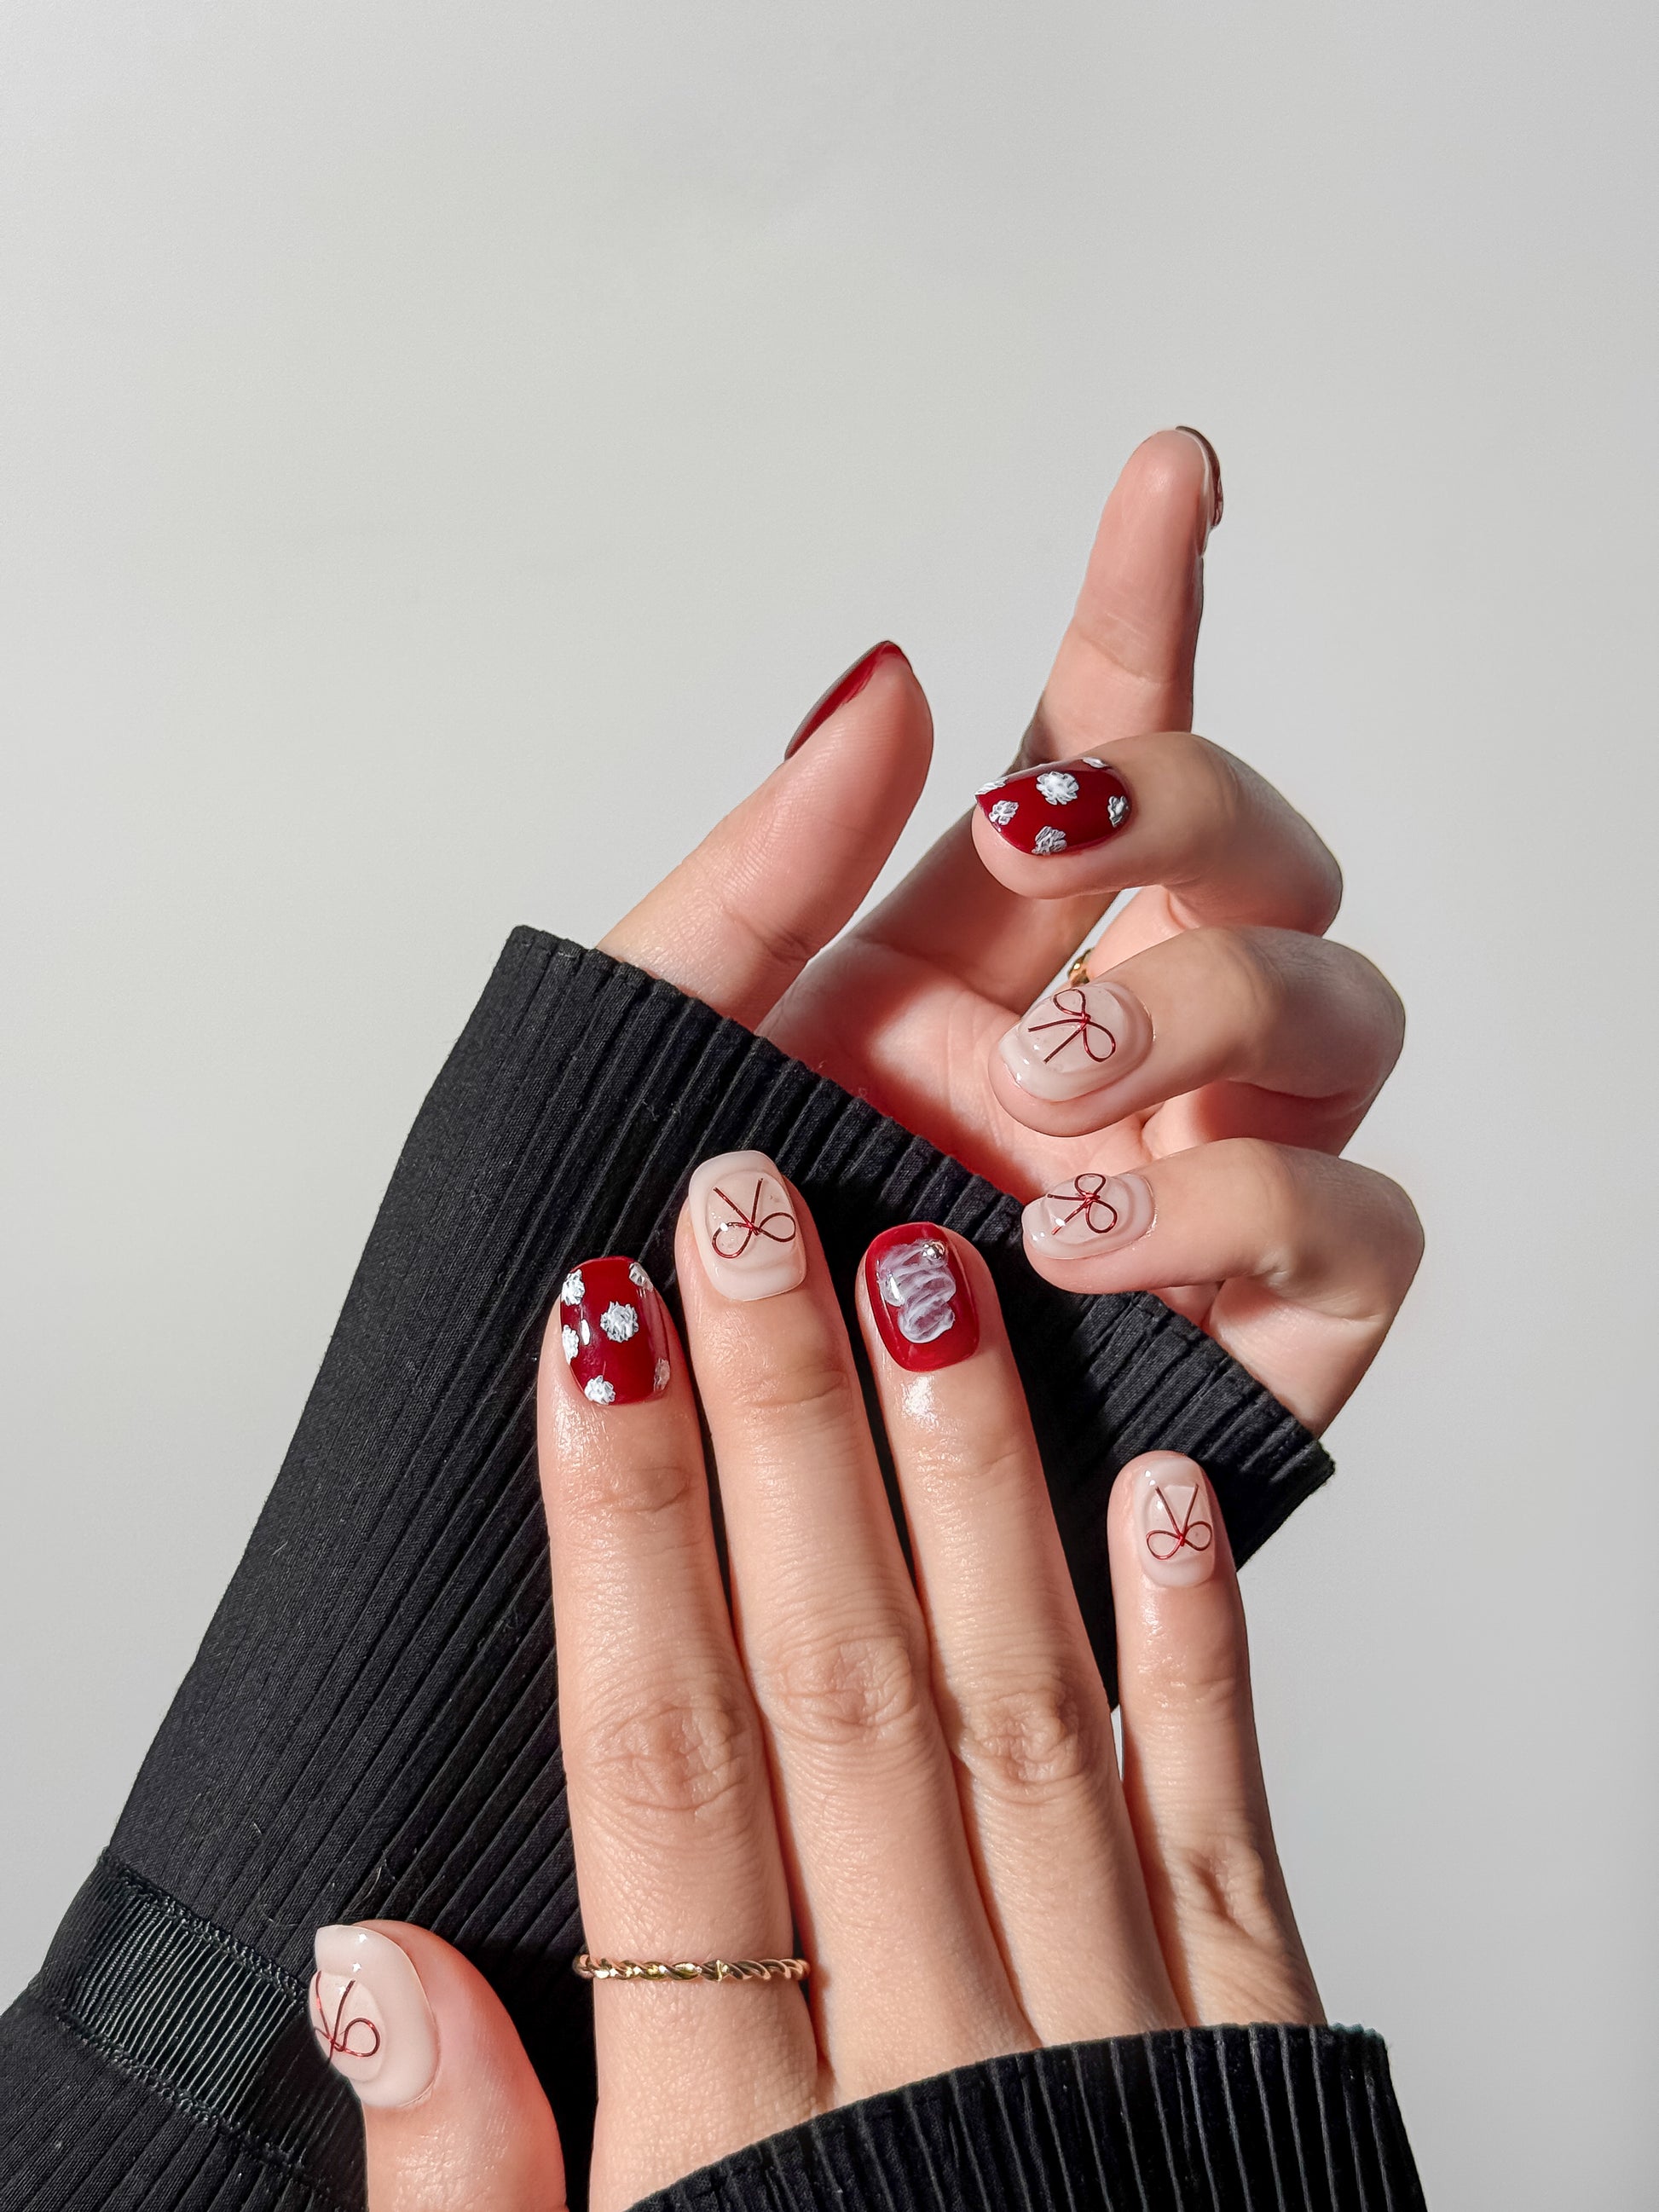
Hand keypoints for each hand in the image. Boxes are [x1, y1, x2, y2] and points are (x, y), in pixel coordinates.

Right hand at [309, 1164, 1321, 2207]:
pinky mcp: (1257, 2069)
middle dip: (780, 1427)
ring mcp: (1117, 2050)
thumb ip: (466, 2192)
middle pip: (834, 1680)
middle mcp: (935, 2055)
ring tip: (929, 1282)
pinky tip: (1166, 1489)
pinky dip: (1196, 1652)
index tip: (595, 1333)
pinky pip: (1221, 1827)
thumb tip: (370, 1962)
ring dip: (971, 1480)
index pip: (661, 1761)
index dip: (619, 1527)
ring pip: (1019, 1706)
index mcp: (744, 2139)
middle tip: (750, 1215)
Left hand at [598, 432, 1419, 1430]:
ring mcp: (1200, 1176)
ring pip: (1347, 1013)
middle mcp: (1113, 1049)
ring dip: (1212, 1004)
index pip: (1105, 749)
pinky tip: (1086, 1230)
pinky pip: (1364, 1221)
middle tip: (1038, 862)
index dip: (1152, 605)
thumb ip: (773, 863)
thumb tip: (893, 678)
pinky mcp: (1259, 1323)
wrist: (682, 1509)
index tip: (1171, 470)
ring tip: (1041, 1085)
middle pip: (1267, 854)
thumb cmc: (669, 1269)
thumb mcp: (670, 1044)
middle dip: (1188, 814)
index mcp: (974, 962)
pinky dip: (1249, 1197)